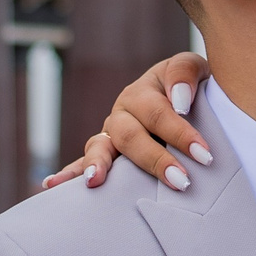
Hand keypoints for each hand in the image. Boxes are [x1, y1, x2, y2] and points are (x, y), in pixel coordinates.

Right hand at [39, 51, 210, 191]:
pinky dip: (68, 174)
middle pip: (130, 135)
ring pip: (100, 148)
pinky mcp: (106, 156)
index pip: (159, 113)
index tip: (204, 155)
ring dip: (97, 164)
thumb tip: (178, 100)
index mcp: (142, 92)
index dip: (181, 133)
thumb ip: (185, 73)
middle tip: (181, 180)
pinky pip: (83, 163)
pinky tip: (51, 185)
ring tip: (95, 181)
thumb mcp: (196, 70)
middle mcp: (122, 113)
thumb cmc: (194, 88)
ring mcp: (110, 135)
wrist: (189, 100)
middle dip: (155, 159)